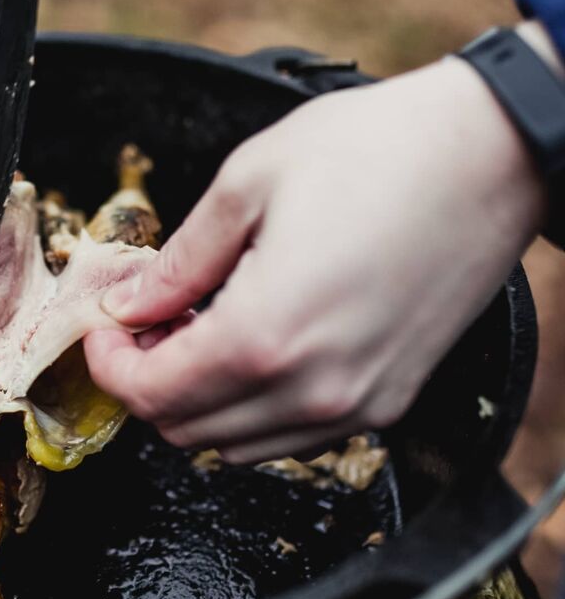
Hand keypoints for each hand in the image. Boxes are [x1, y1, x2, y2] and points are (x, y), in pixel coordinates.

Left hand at [85, 54, 548, 463]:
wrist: (494, 154)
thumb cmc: (378, 152)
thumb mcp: (249, 184)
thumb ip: (178, 262)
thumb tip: (129, 305)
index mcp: (265, 335)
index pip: (150, 393)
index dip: (108, 363)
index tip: (104, 325)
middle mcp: (312, 390)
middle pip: (184, 429)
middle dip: (145, 380)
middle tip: (145, 321)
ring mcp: (356, 405)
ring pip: (234, 445)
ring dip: (196, 400)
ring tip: (198, 331)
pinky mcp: (388, 402)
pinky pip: (291, 437)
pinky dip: (250, 409)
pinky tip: (253, 349)